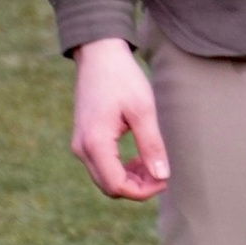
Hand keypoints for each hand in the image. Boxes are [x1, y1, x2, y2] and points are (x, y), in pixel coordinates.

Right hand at [70, 37, 169, 200]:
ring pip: (104, 178)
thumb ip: (152, 145)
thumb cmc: (122, 78)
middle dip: (138, 187)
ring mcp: (80, 144)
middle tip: (161, 172)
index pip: (117, 185)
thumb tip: (162, 176)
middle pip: (109, 187)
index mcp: (95, 142)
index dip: (144, 190)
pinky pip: (101, 166)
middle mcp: (82, 148)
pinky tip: (138, 157)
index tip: (165, 179)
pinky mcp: (83, 139)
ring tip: (152, 163)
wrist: (99, 54)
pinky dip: (120, 169)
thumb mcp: (143, 109)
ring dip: (130, 179)